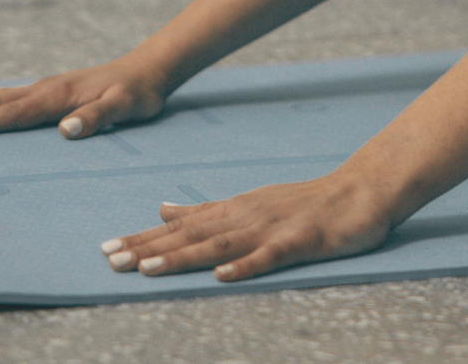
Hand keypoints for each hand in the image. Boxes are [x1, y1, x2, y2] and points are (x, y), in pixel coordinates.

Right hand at [0, 57, 167, 138]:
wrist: (149, 70)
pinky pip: (8, 98)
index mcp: (58, 97)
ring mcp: (46, 89)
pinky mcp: (50, 91)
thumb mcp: (125, 107)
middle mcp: (46, 89)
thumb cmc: (138, 93)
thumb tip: (66, 129)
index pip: (13, 113)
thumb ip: (97, 118)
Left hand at [100, 172, 391, 281]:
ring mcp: (272, 227)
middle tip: (110, 260)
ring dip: (182, 256)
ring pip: (220, 245)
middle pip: (191, 234)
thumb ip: (207, 209)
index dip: (143, 237)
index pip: (181, 226)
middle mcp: (246, 215)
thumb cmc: (305, 201)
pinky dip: (245, 266)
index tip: (107, 249)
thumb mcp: (250, 201)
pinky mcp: (299, 240)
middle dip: (148, 247)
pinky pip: (269, 256)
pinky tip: (223, 276)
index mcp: (234, 209)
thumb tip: (163, 208)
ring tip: (147, 268)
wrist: (361, 190)